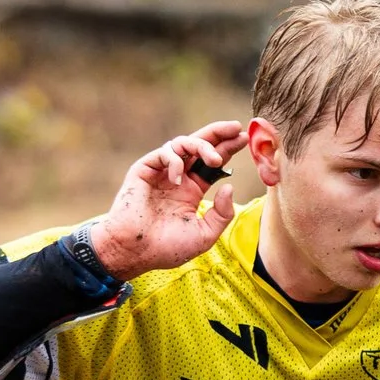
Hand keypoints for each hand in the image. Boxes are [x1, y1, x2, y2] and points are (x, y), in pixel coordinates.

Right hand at [90, 122, 247, 279]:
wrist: (135, 252)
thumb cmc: (166, 248)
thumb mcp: (204, 235)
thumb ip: (222, 214)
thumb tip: (229, 186)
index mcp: (190, 191)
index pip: (211, 164)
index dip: (227, 150)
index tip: (243, 140)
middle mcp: (177, 178)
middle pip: (199, 147)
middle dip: (218, 134)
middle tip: (235, 127)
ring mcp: (160, 172)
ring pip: (183, 145)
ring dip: (202, 146)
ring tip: (216, 159)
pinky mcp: (144, 170)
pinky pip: (164, 154)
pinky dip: (175, 161)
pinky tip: (179, 178)